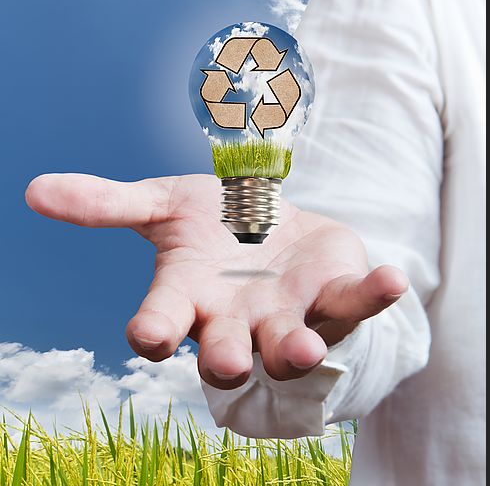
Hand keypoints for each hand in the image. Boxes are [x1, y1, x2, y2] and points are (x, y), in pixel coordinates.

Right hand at [25, 173, 407, 388]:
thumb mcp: (162, 205)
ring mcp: (287, 314)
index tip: (149, 334)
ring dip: (296, 347)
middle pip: (226, 351)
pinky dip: (373, 294)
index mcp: (188, 299)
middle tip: (231, 363)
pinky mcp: (332, 297)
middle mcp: (235, 319)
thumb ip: (106, 203)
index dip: (154, 331)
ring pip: (290, 343)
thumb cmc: (212, 224)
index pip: (161, 324)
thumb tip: (33, 189)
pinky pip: (353, 302)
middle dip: (228, 359)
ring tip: (305, 347)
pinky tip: (391, 278)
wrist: (271, 227)